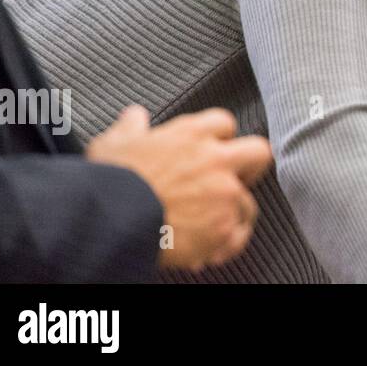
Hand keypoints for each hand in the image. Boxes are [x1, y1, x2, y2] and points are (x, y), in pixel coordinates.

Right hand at [87, 105, 272, 270]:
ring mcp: (224, 194)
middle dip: (250, 166)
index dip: (219, 137)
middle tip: (235, 179)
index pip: (225, 123)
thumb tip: (135, 116)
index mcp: (192, 134)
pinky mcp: (223, 227)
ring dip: (231, 212)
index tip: (211, 149)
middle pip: (258, 153)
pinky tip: (210, 249)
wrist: (108, 223)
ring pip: (248, 201)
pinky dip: (226, 244)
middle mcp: (215, 160)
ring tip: (210, 224)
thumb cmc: (109, 183)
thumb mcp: (113, 143)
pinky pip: (238, 236)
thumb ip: (131, 127)